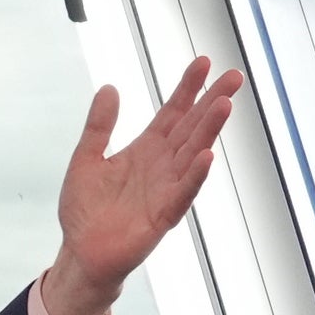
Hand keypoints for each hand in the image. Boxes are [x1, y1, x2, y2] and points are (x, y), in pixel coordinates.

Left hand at [43, 56, 243, 314]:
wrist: (80, 253)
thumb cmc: (85, 211)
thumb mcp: (86, 159)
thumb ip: (99, 126)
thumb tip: (109, 88)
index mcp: (145, 149)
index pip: (172, 112)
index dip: (187, 88)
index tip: (203, 62)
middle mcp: (162, 165)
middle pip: (191, 127)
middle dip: (211, 102)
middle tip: (233, 77)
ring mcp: (166, 189)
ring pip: (193, 154)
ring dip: (209, 131)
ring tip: (225, 105)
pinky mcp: (162, 216)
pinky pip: (183, 192)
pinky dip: (195, 174)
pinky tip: (207, 155)